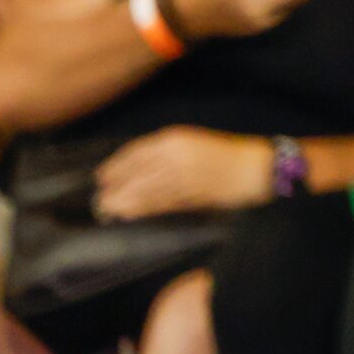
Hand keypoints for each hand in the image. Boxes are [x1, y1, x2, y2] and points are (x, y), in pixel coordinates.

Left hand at [94, 127, 271, 218]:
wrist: (255, 169)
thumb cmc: (225, 153)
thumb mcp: (192, 141)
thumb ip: (165, 150)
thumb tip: (134, 166)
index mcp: (175, 139)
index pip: (135, 154)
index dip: (115, 166)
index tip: (102, 177)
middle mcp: (175, 157)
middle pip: (136, 175)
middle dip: (115, 189)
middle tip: (99, 201)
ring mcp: (183, 178)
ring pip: (145, 192)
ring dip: (124, 203)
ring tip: (108, 211)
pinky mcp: (191, 196)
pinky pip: (160, 203)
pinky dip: (142, 210)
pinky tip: (129, 214)